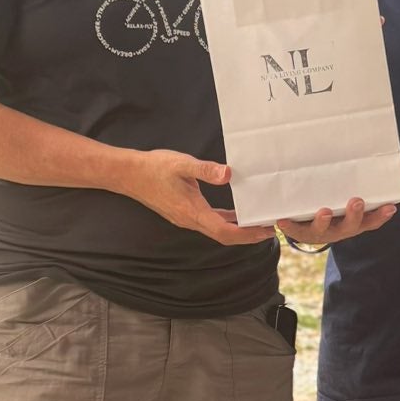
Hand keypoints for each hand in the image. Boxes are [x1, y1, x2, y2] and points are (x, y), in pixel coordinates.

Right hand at [125, 151, 274, 245]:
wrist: (129, 175)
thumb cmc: (154, 168)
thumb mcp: (181, 164)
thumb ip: (205, 169)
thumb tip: (228, 174)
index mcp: (192, 212)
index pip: (224, 231)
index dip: (246, 234)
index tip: (265, 231)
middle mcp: (190, 220)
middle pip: (224, 236)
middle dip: (248, 235)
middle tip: (269, 230)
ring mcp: (186, 219)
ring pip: (217, 231)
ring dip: (238, 230)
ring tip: (258, 224)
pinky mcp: (184, 213)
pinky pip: (209, 222)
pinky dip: (225, 221)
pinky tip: (235, 214)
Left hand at [276, 197, 396, 245]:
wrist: (304, 226)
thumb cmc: (332, 208)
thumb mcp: (345, 199)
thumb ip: (358, 186)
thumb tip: (384, 166)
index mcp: (352, 223)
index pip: (371, 221)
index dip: (380, 216)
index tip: (390, 206)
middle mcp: (337, 230)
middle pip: (349, 227)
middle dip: (354, 215)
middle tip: (357, 201)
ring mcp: (319, 233)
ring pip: (322, 231)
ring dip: (324, 222)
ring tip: (325, 212)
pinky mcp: (300, 232)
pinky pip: (294, 231)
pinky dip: (289, 226)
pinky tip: (282, 220)